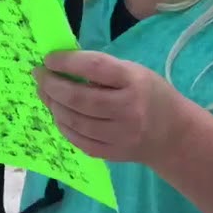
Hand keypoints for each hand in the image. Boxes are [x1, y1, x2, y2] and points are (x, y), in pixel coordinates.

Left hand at [33, 50, 186, 165]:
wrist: (173, 134)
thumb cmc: (150, 94)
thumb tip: (62, 65)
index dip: (68, 62)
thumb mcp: (134, 72)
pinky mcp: (112, 154)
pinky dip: (64, 126)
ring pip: (75, 121)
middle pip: (79, 99)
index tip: (49, 59)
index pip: (95, 68)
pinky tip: (58, 114)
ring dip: (54, 106)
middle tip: (39, 76)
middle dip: (52, 86)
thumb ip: (103, 69)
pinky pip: (79, 140)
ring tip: (46, 94)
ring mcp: (120, 135)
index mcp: (134, 82)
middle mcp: (128, 110)